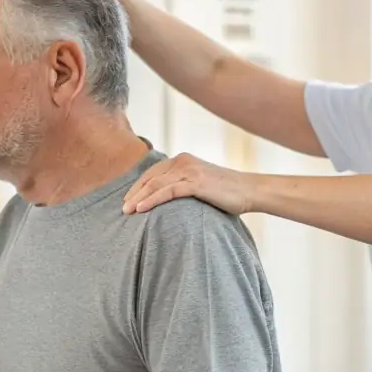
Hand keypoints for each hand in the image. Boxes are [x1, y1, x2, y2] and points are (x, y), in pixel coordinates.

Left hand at [122, 153, 255, 216]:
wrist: (249, 190)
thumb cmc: (226, 192)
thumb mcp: (200, 184)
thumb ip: (183, 185)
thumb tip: (167, 200)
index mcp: (182, 160)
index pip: (152, 173)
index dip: (138, 187)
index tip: (128, 201)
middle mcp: (183, 161)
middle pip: (150, 178)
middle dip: (134, 194)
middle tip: (122, 209)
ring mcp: (190, 171)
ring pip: (156, 184)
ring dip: (138, 198)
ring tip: (127, 211)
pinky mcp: (196, 183)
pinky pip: (168, 191)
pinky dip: (152, 200)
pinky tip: (142, 209)